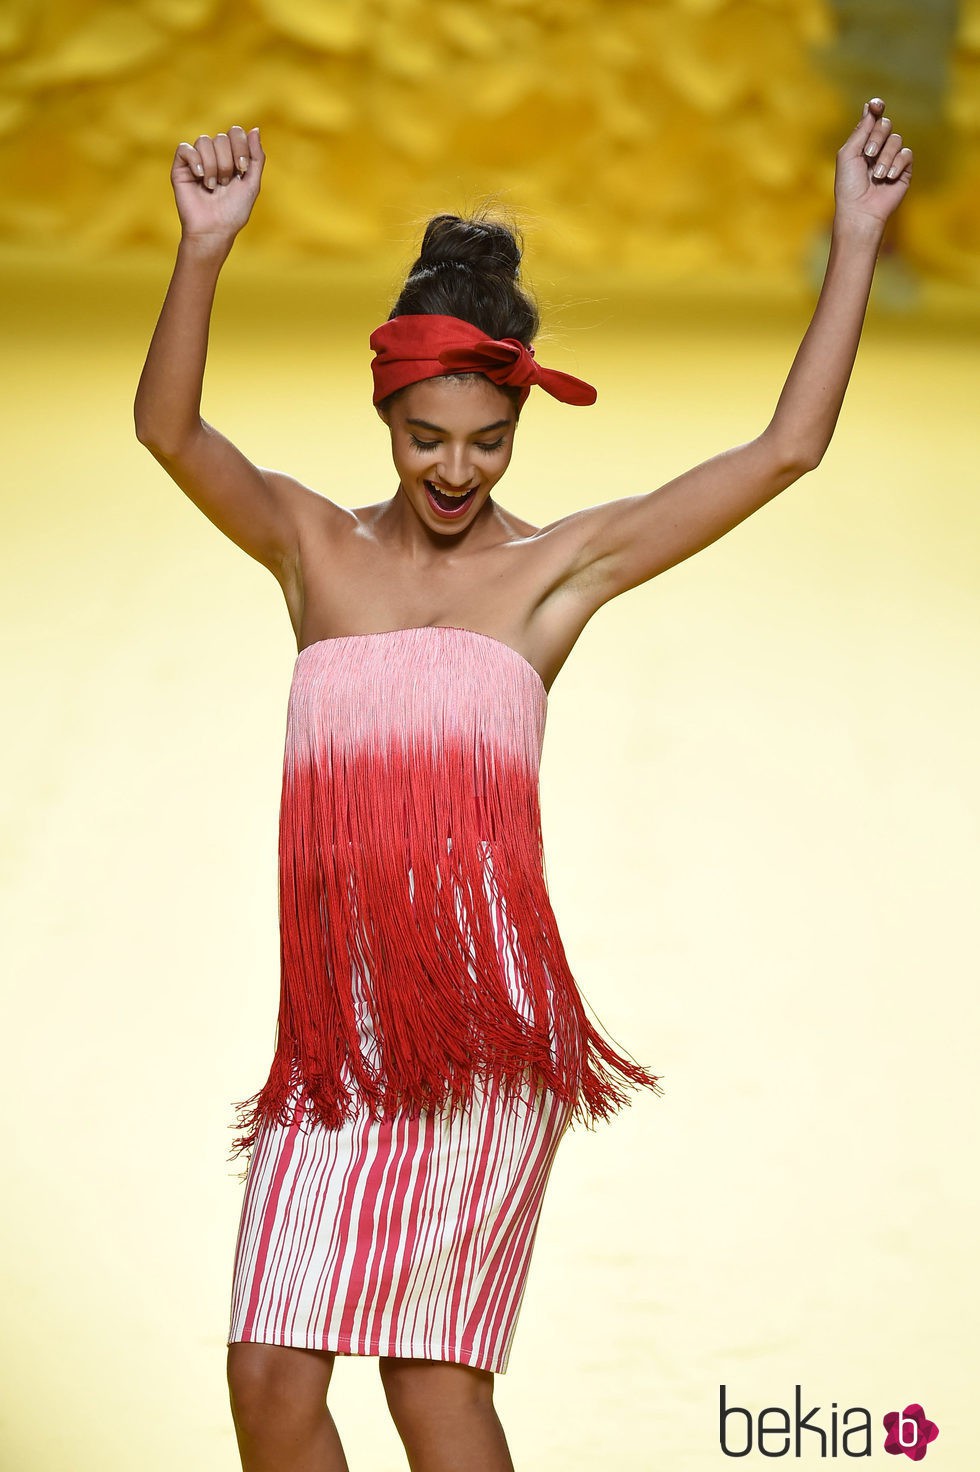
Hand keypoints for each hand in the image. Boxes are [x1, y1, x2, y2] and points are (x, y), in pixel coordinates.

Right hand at [171, 124, 264, 245]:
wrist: (214, 230)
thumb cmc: (233, 212)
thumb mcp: (252, 183)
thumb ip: (256, 157)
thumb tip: (255, 129)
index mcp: (231, 157)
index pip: (236, 132)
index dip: (240, 147)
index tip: (242, 170)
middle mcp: (214, 155)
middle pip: (221, 138)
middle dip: (227, 162)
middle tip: (225, 184)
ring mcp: (196, 160)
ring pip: (204, 141)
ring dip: (212, 166)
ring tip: (212, 186)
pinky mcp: (181, 167)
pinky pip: (185, 148)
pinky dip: (195, 161)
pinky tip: (199, 177)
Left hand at [834, 98, 912, 230]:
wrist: (861, 210)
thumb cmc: (849, 186)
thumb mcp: (848, 154)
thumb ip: (860, 131)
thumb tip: (870, 107)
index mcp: (862, 143)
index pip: (873, 119)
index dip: (876, 108)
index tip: (877, 105)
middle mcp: (878, 147)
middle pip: (885, 125)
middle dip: (876, 137)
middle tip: (868, 155)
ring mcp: (891, 158)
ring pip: (896, 140)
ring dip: (884, 157)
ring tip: (877, 175)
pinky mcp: (904, 169)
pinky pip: (906, 154)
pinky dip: (896, 165)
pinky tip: (888, 178)